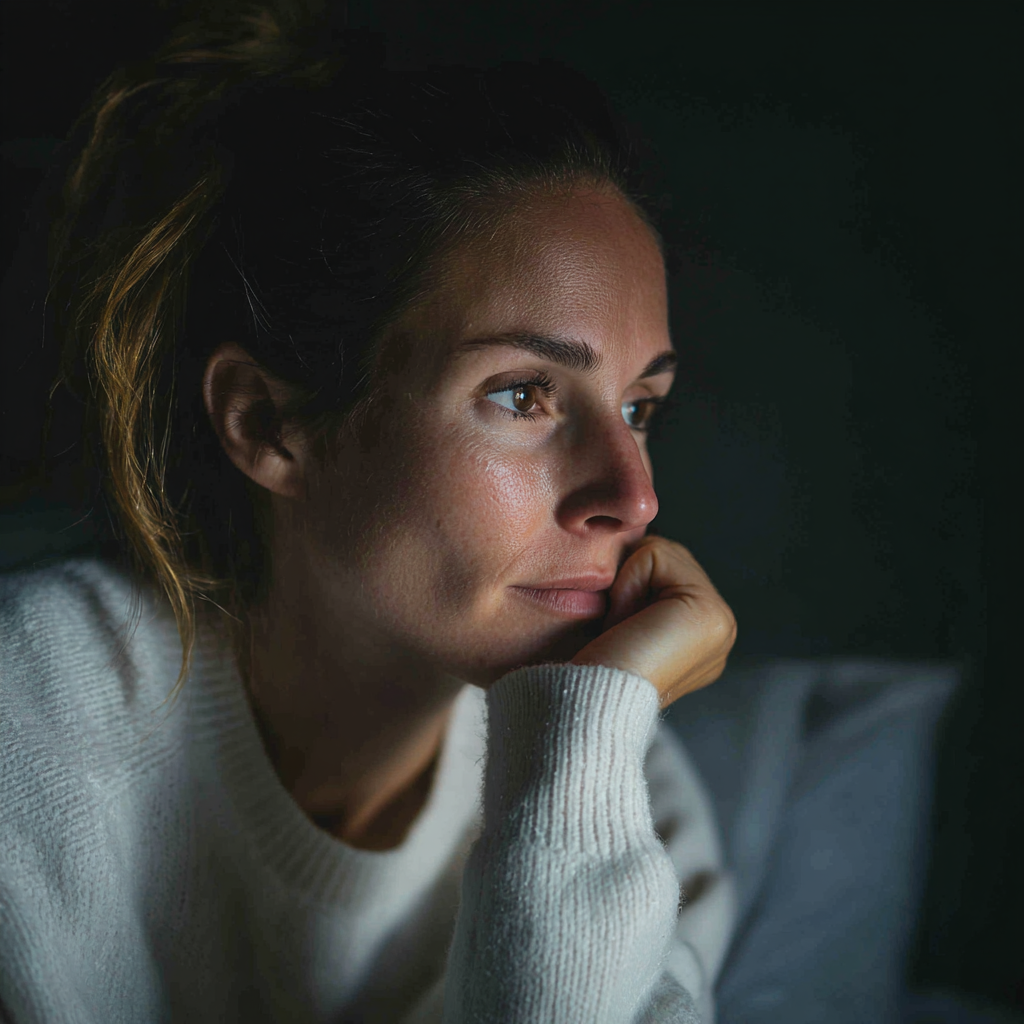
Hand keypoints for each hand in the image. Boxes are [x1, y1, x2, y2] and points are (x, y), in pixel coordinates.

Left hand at [571, 536, 735, 707]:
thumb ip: (642, 591)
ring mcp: (720, 622)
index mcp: (701, 637)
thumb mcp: (623, 624)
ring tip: (623, 629)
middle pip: (667, 555)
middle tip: (619, 630)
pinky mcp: (708, 611)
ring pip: (661, 550)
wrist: (589, 705)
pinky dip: (628, 583)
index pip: (665, 570)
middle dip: (631, 582)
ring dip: (628, 585)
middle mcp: (719, 630)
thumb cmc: (589, 671)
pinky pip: (654, 554)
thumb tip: (631, 540)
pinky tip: (626, 624)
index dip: (628, 587)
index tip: (617, 632)